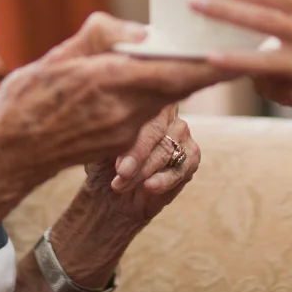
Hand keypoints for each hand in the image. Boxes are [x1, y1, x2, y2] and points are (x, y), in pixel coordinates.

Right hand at [0, 13, 228, 189]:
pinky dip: (155, 99)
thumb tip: (142, 30)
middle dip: (203, 69)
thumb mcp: (59, 57)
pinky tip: (152, 85)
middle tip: (229, 48)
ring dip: (179, 83)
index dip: (208, 63)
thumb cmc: (26, 100)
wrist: (7, 154)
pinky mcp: (119, 145)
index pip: (173, 72)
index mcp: (108, 82)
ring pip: (164, 102)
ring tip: (193, 59)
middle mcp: (122, 111)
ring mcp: (123, 133)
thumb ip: (102, 37)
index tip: (235, 48)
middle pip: (179, 88)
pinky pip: (147, 117)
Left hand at [84, 106, 199, 222]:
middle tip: (121, 175)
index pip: (143, 114)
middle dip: (137, 158)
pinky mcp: (191, 157)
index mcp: (145, 100)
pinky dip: (164, 180)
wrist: (110, 190)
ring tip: (122, 185)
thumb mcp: (100, 146)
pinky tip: (149, 187)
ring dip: (145, 171)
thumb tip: (110, 133)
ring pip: (168, 151)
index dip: (132, 142)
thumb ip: (110, 136)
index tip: (119, 165)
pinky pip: (182, 168)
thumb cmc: (102, 160)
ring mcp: (183, 134)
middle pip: (157, 133)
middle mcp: (168, 113)